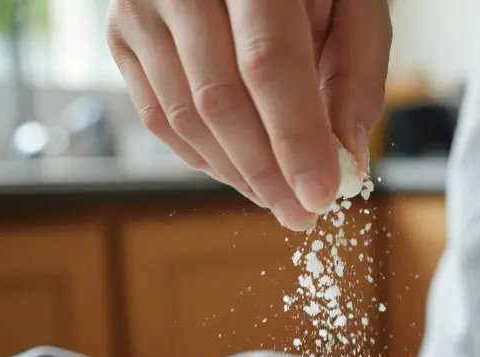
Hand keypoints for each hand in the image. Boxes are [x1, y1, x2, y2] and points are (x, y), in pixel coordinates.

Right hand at [106, 0, 390, 229]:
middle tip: (301, 213)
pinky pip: (159, 115)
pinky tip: (242, 173)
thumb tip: (346, 152)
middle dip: (266, 170)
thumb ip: (357, 68)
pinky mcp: (121, 34)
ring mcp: (140, 7)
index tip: (321, 193)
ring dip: (237, 173)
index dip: (294, 136)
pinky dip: (204, 156)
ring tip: (279, 199)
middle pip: (219, 98)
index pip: (267, 62)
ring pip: (184, 115)